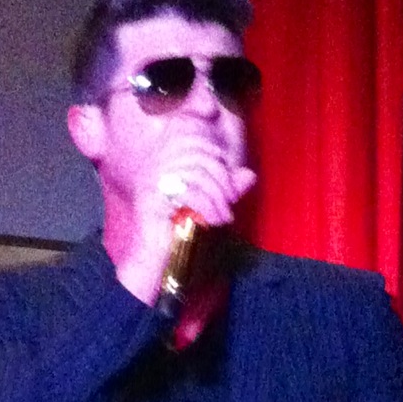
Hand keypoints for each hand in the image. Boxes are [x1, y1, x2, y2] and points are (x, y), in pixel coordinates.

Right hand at [116, 141, 256, 311]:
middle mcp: (156, 165)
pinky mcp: (153, 198)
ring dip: (217, 197)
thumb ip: (228, 188)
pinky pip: (189, 193)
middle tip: (231, 202)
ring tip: (224, 217)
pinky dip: (208, 207)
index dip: (217, 157)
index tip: (228, 178)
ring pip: (196, 173)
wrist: (157, 260)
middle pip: (199, 155)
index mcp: (167, 160)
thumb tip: (250, 175)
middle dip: (222, 179)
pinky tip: (214, 222)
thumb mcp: (211, 204)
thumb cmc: (182, 232)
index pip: (195, 141)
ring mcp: (152, 180)